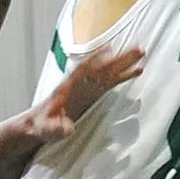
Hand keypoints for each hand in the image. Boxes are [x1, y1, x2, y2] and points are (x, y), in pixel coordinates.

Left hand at [21, 45, 143, 142]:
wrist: (38, 124)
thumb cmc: (41, 125)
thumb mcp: (46, 129)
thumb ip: (56, 128)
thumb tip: (67, 128)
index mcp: (66, 88)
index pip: (82, 71)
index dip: (95, 60)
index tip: (109, 51)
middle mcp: (79, 84)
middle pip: (100, 67)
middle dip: (119, 58)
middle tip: (137, 49)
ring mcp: (87, 87)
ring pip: (108, 71)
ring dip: (124, 62)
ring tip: (141, 53)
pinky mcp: (93, 94)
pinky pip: (110, 82)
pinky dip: (123, 75)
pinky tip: (136, 70)